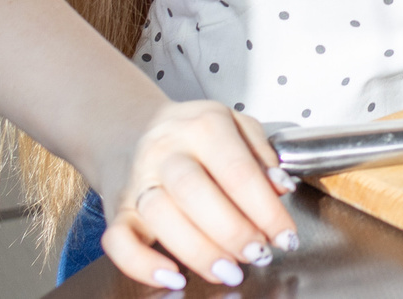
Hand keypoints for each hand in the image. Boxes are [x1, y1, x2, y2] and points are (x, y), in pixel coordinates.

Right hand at [95, 99, 299, 289]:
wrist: (133, 128)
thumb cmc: (195, 134)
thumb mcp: (237, 125)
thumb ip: (262, 154)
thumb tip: (281, 188)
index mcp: (204, 126)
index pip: (237, 170)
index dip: (265, 209)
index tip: (285, 236)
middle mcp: (166, 151)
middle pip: (195, 192)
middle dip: (232, 231)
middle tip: (258, 253)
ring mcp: (138, 181)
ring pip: (160, 216)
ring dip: (198, 251)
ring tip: (228, 270)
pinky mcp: (117, 210)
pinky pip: (117, 241)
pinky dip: (141, 265)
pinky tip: (173, 277)